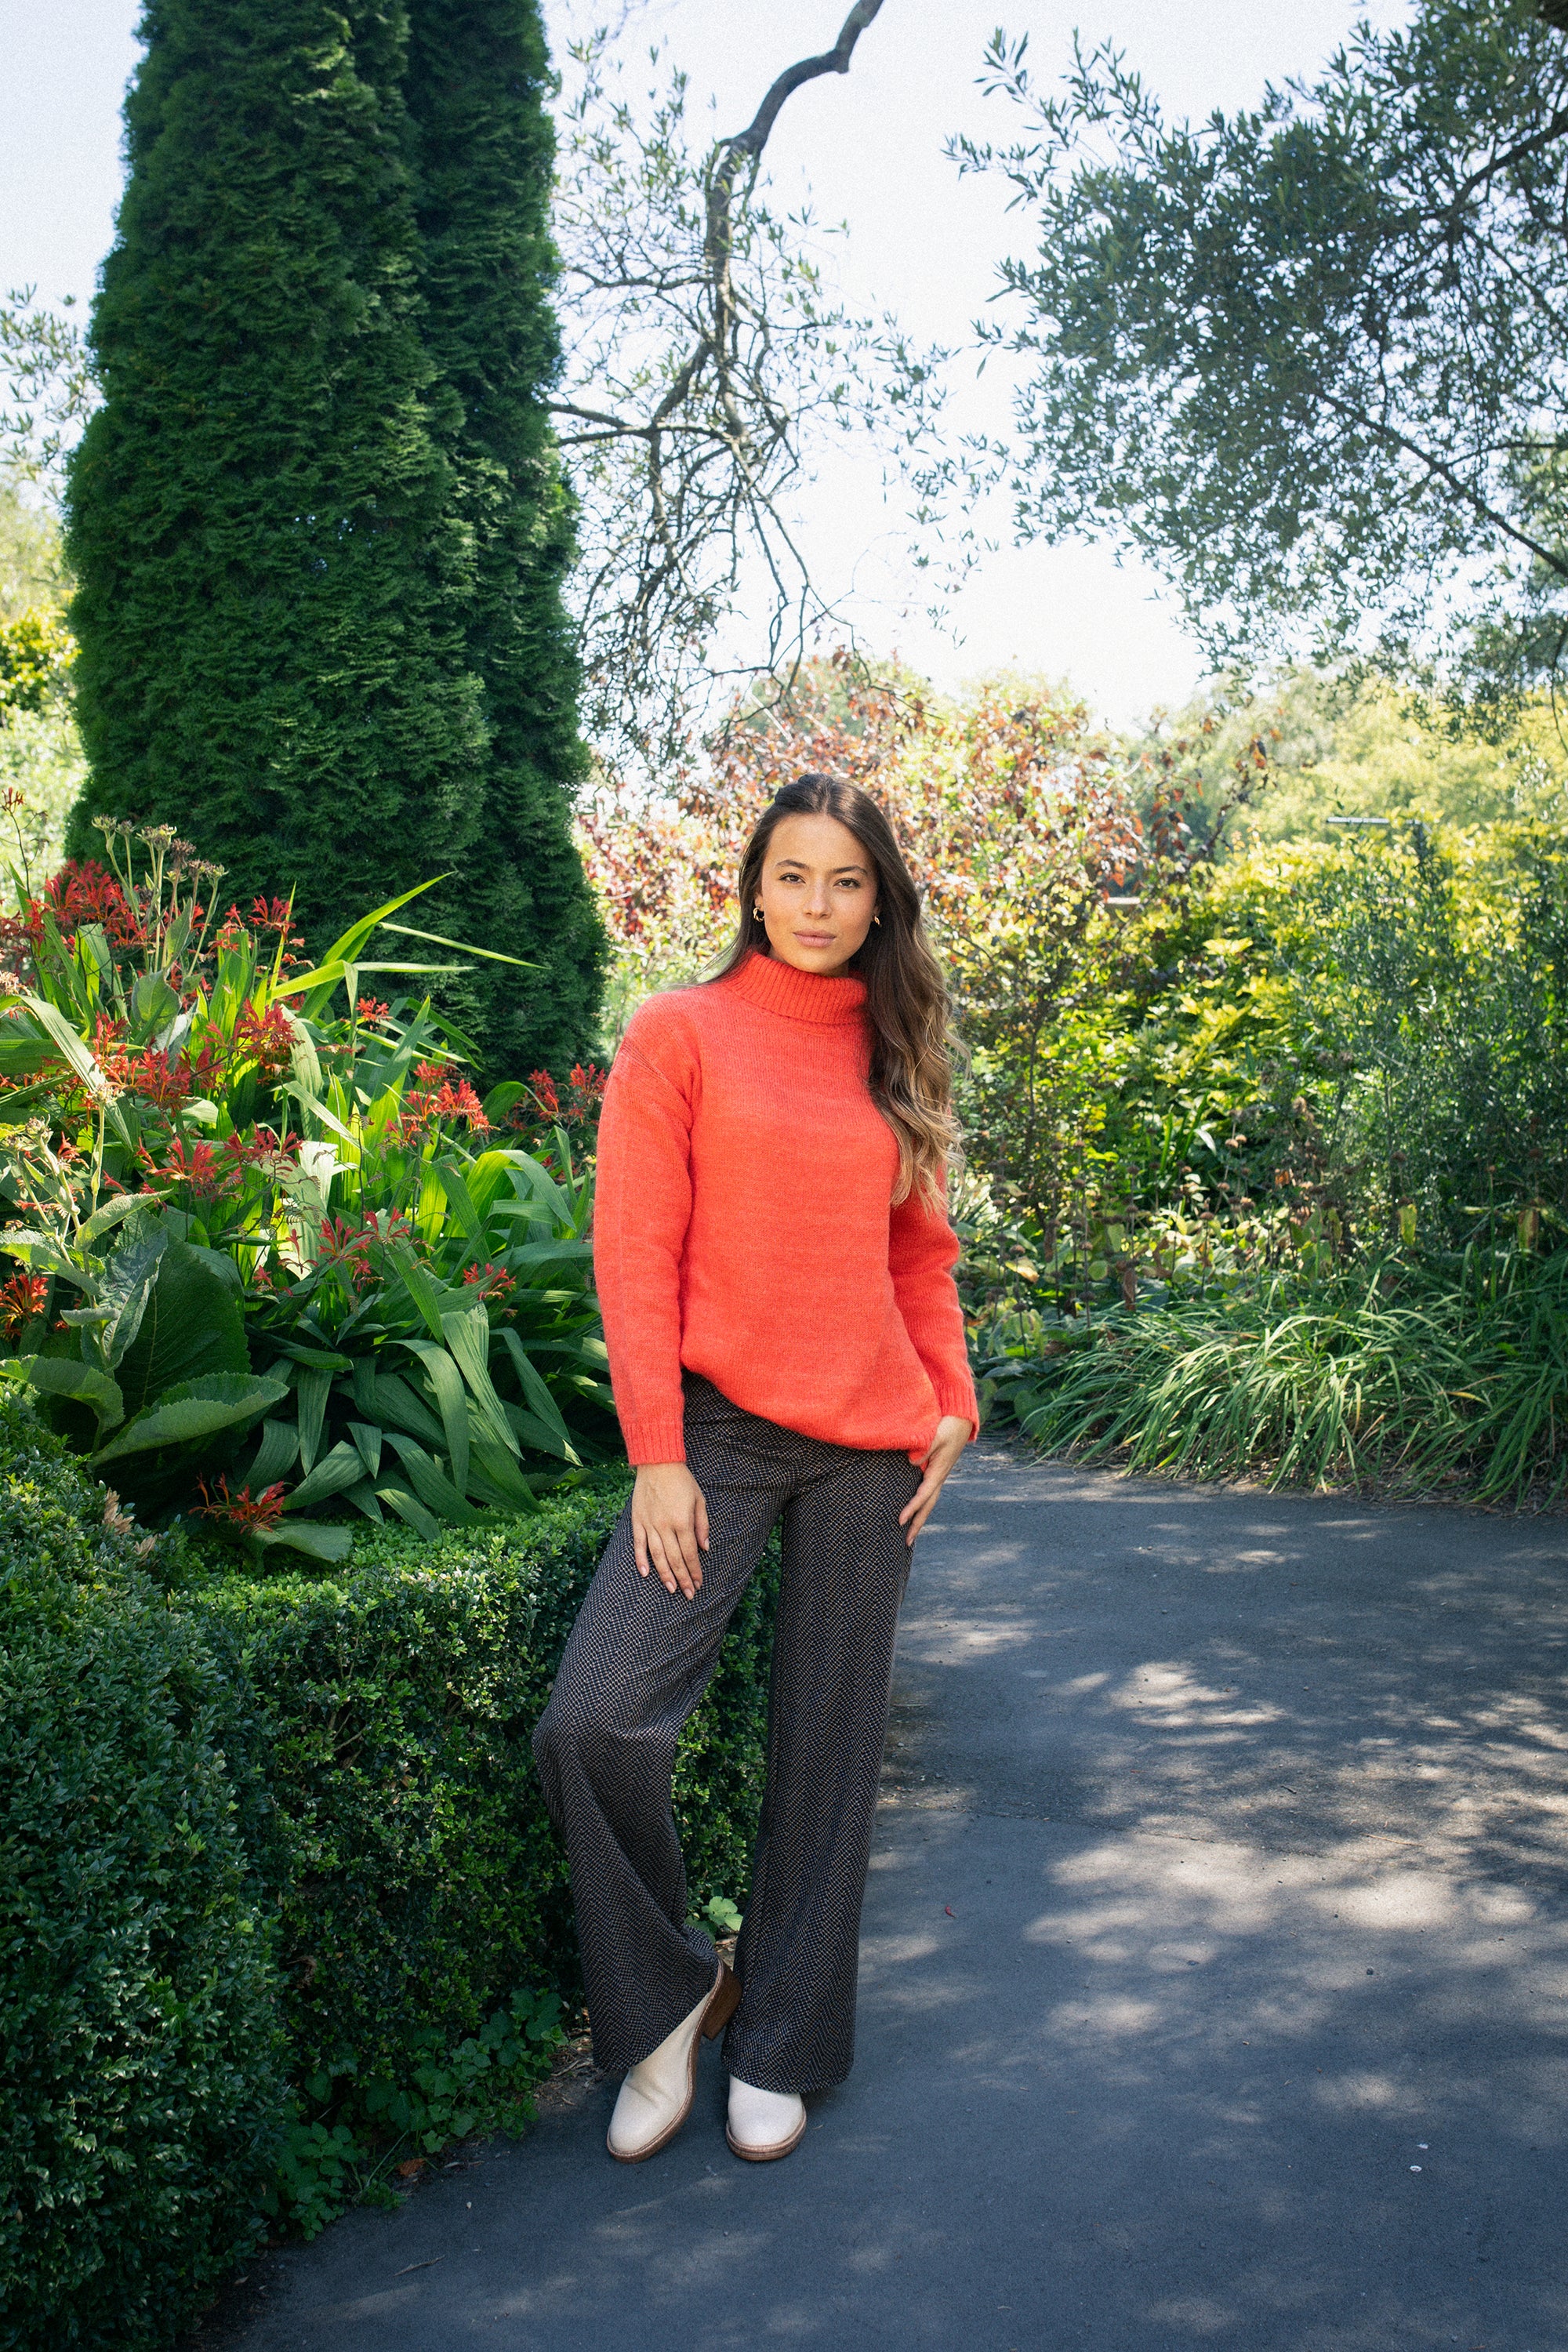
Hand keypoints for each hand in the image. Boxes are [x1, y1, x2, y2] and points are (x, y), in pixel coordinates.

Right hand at [632, 1461, 708, 1598]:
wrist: (657, 1463)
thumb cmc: (682, 1481)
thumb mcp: (699, 1500)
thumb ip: (702, 1525)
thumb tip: (704, 1548)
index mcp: (682, 1521)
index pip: (690, 1553)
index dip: (694, 1570)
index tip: (698, 1583)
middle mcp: (665, 1526)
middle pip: (674, 1559)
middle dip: (683, 1578)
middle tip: (688, 1594)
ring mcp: (649, 1524)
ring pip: (657, 1556)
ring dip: (665, 1575)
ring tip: (671, 1589)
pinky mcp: (637, 1521)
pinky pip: (638, 1545)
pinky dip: (640, 1560)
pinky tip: (645, 1574)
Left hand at [898, 1415, 971, 1548]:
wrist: (962, 1421)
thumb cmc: (947, 1427)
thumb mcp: (935, 1436)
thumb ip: (923, 1449)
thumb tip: (913, 1464)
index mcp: (938, 1472)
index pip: (923, 1495)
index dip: (911, 1508)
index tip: (899, 1520)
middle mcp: (939, 1477)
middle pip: (927, 1506)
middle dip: (917, 1524)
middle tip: (907, 1543)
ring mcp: (938, 1475)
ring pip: (928, 1501)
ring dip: (919, 1517)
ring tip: (909, 1533)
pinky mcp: (936, 1470)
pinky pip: (927, 1492)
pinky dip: (921, 1504)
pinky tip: (914, 1509)